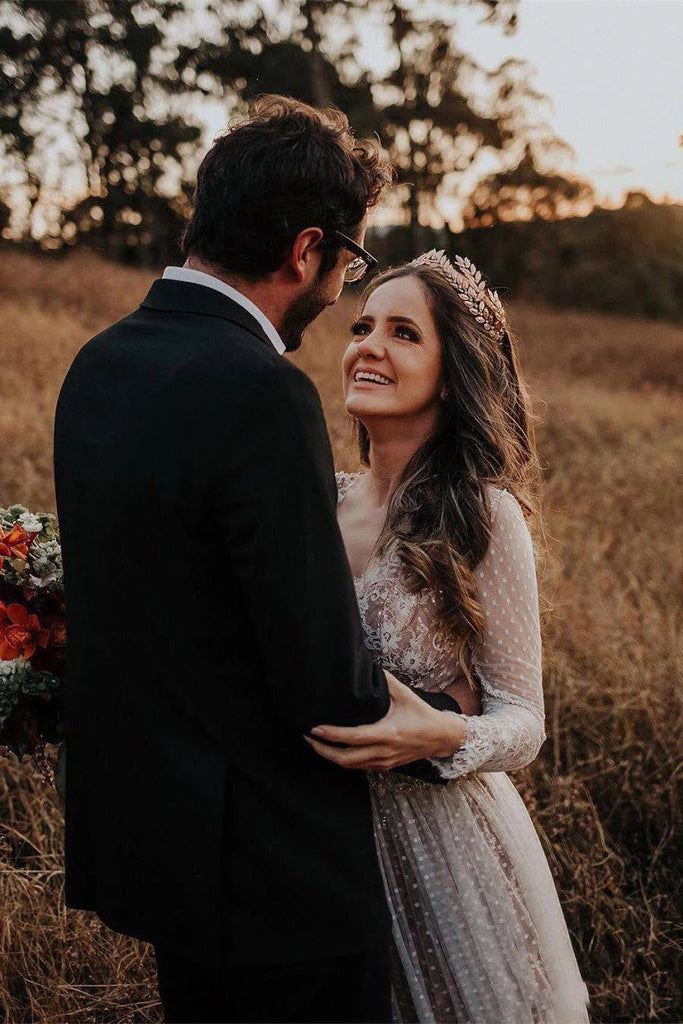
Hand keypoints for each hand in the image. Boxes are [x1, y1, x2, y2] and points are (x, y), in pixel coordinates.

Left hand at [304, 672, 466, 770]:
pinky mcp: (386, 766)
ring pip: (350, 766)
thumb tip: (370, 665)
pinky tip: (335, 750)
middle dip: (323, 750)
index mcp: (387, 733)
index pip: (352, 737)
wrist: (441, 738)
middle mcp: (383, 751)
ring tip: (316, 744)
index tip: (314, 729)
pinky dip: (344, 760)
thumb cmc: (423, 714)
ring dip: (331, 756)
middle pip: (345, 759)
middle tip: (308, 738)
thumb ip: (386, 681)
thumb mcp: (406, 694)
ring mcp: (384, 762)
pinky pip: (359, 767)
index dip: (331, 735)